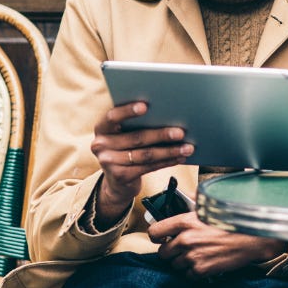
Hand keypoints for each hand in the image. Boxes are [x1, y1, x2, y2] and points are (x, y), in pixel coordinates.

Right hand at [92, 101, 191, 225]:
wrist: (116, 182)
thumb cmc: (125, 149)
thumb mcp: (122, 135)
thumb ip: (134, 124)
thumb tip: (167, 114)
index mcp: (101, 128)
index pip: (112, 116)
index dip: (128, 111)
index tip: (146, 106)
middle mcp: (100, 145)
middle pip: (135, 138)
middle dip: (161, 134)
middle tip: (180, 132)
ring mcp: (108, 162)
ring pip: (145, 154)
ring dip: (169, 151)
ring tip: (187, 148)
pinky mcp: (120, 176)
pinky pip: (148, 167)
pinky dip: (166, 162)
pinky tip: (179, 157)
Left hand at [149, 212, 285, 278]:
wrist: (252, 239)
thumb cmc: (233, 222)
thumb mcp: (211, 206)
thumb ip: (195, 201)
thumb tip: (186, 195)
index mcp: (185, 221)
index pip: (154, 232)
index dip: (157, 236)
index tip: (161, 237)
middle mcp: (185, 239)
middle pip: (163, 253)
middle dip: (171, 251)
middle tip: (182, 248)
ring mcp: (193, 256)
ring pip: (175, 265)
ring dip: (183, 262)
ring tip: (197, 255)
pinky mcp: (201, 270)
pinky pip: (188, 276)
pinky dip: (194, 272)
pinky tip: (204, 263)